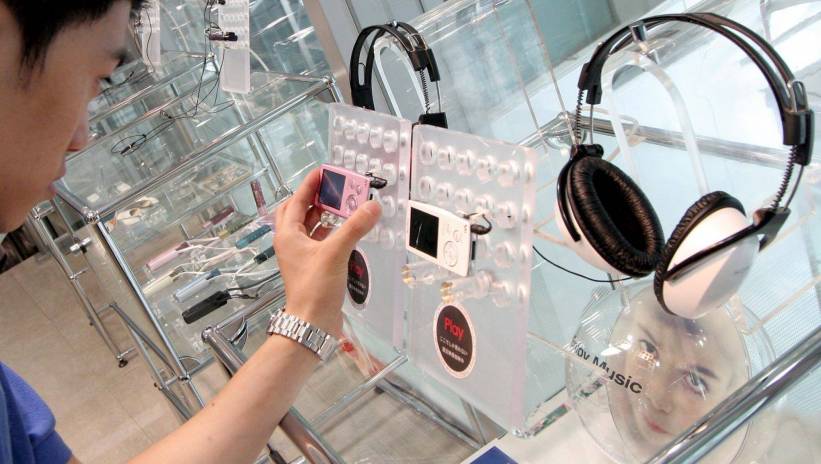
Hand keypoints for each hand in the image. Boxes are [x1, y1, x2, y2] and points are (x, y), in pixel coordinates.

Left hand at [273, 169, 380, 336]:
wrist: (312, 323)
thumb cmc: (315, 288)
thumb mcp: (335, 252)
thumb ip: (354, 227)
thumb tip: (372, 206)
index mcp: (288, 235)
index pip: (296, 200)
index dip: (310, 185)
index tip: (323, 172)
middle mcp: (291, 243)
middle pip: (298, 212)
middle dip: (314, 198)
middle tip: (332, 188)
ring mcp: (300, 256)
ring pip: (309, 227)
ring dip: (323, 215)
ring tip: (342, 205)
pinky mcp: (312, 267)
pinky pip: (319, 242)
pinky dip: (330, 232)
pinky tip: (345, 230)